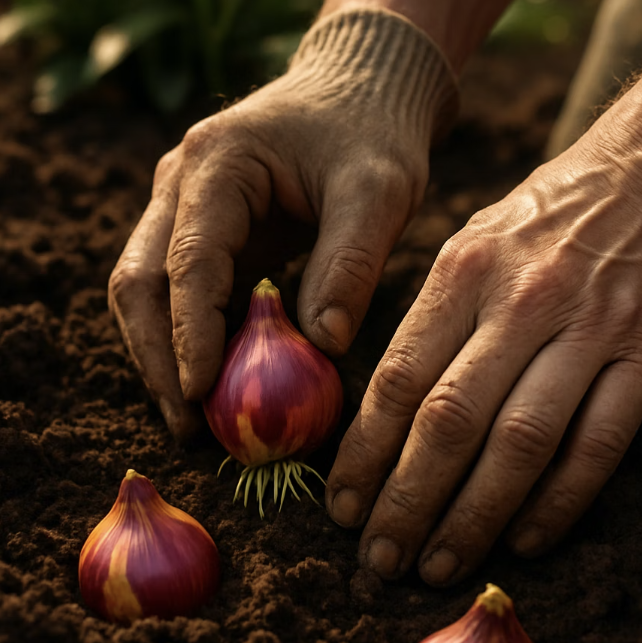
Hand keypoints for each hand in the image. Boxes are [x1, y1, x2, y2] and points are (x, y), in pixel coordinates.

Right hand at [108, 9, 456, 441]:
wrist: (360, 96)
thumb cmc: (372, 135)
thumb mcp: (379, 191)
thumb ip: (351, 264)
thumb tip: (322, 346)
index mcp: (216, 165)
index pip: (188, 263)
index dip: (192, 335)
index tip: (201, 395)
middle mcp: (182, 186)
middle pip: (142, 282)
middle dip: (159, 359)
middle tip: (188, 426)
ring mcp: (184, 209)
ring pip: (147, 292)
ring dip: (162, 357)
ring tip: (192, 420)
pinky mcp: (204, 233)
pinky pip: (179, 294)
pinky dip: (188, 341)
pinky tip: (213, 384)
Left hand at [326, 31, 641, 584]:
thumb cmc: (549, 219)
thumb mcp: (473, 243)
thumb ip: (431, 320)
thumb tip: (382, 406)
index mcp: (462, 273)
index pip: (398, 379)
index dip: (364, 453)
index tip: (342, 507)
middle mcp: (519, 303)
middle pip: (449, 421)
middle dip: (406, 501)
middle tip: (378, 560)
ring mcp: (587, 330)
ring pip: (520, 442)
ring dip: (473, 516)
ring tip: (437, 565)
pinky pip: (597, 443)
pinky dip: (560, 501)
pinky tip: (527, 541)